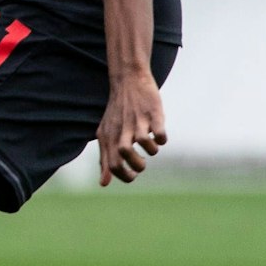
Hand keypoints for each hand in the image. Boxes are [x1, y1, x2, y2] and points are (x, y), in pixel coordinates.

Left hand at [97, 69, 166, 185]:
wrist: (128, 81)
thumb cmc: (118, 112)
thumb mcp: (106, 135)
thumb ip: (105, 159)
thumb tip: (103, 184)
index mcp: (109, 136)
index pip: (114, 165)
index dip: (124, 176)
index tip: (133, 175)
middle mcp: (122, 129)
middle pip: (124, 153)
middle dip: (137, 166)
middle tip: (142, 163)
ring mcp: (138, 121)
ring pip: (142, 141)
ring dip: (151, 151)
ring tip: (151, 147)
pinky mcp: (153, 113)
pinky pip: (159, 131)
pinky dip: (162, 139)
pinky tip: (160, 137)